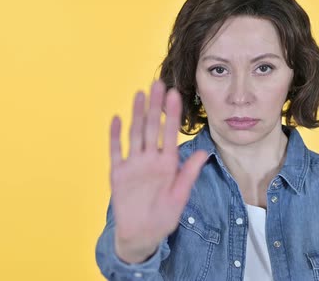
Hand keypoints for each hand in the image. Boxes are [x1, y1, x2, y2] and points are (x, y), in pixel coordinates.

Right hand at [109, 80, 207, 262]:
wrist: (141, 235)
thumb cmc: (163, 216)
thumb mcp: (180, 196)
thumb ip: (188, 173)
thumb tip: (204, 152)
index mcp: (167, 163)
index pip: (170, 133)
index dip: (172, 114)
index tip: (176, 94)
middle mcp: (150, 160)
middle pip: (152, 128)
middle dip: (155, 106)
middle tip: (158, 83)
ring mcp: (134, 165)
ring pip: (135, 134)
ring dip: (137, 115)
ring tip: (140, 94)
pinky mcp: (119, 174)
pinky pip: (116, 152)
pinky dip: (115, 136)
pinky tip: (117, 119)